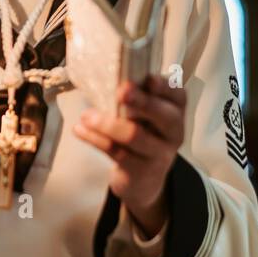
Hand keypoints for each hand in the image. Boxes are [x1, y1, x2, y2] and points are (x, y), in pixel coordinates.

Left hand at [71, 73, 186, 235]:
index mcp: (176, 111)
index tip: (149, 79)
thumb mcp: (143, 115)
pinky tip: (79, 129)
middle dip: (141, 102)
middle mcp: (174, 132)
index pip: (178, 95)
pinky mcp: (141, 170)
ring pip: (135, 135)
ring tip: (86, 116)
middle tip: (120, 92)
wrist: (142, 177)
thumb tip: (111, 79)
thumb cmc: (140, 133)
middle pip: (163, 115)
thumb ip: (134, 98)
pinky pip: (116, 152)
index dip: (165, 86)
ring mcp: (160, 154)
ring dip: (107, 123)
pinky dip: (94, 138)